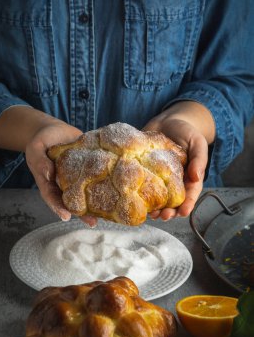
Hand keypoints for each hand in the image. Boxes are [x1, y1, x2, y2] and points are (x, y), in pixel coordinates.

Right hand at [25, 122, 97, 226]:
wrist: (55, 130)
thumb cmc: (41, 140)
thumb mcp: (35, 148)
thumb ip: (40, 161)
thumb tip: (50, 175)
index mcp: (48, 182)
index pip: (52, 197)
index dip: (58, 208)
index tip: (66, 216)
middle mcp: (63, 183)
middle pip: (71, 201)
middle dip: (81, 214)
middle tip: (92, 223)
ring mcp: (76, 177)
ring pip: (85, 193)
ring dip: (95, 205)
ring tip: (107, 215)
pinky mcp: (88, 169)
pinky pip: (95, 178)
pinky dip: (103, 185)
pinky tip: (115, 192)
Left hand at [143, 101, 214, 220]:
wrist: (168, 120)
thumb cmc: (186, 132)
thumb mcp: (197, 142)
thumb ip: (199, 159)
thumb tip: (197, 177)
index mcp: (189, 177)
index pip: (190, 194)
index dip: (187, 204)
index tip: (183, 212)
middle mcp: (174, 181)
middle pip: (173, 201)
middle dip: (169, 211)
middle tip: (163, 216)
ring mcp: (158, 178)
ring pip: (157, 197)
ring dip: (155, 208)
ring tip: (151, 214)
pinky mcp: (145, 171)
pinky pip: (142, 184)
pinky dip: (140, 193)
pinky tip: (136, 199)